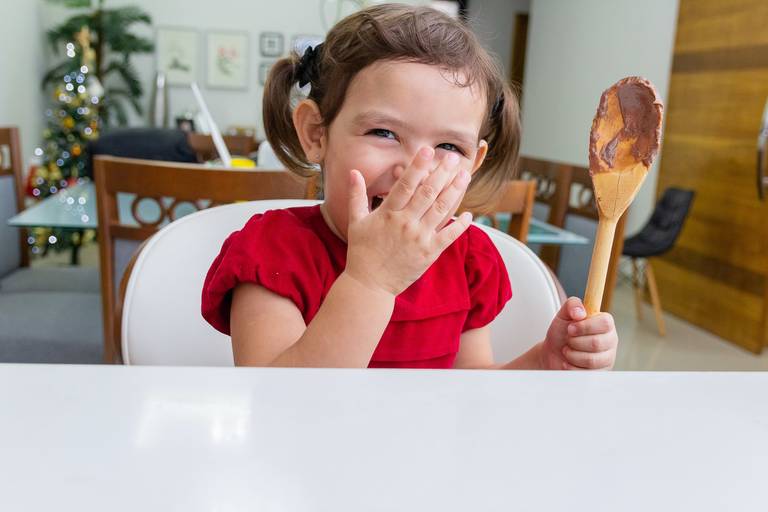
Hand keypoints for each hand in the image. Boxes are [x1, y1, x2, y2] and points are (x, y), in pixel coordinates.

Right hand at [344, 146, 471, 296]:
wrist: (369, 284)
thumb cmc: (361, 252)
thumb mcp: (356, 222)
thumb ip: (356, 195)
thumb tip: (353, 171)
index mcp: (388, 214)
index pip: (405, 184)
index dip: (418, 166)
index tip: (429, 151)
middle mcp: (405, 223)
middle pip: (428, 193)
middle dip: (442, 173)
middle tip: (454, 158)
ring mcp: (419, 238)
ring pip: (441, 210)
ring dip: (455, 192)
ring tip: (465, 176)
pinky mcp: (429, 253)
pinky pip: (449, 236)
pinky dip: (460, 225)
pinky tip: (469, 214)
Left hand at [539, 297, 617, 369]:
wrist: (552, 353)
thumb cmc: (561, 333)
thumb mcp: (563, 314)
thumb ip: (572, 305)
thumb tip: (580, 312)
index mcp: (605, 324)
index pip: (605, 323)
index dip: (585, 326)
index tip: (571, 328)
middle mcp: (609, 340)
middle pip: (597, 343)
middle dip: (574, 342)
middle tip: (568, 340)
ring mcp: (607, 358)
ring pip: (591, 360)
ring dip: (572, 355)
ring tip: (567, 350)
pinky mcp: (599, 374)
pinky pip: (586, 373)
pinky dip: (571, 367)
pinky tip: (568, 362)